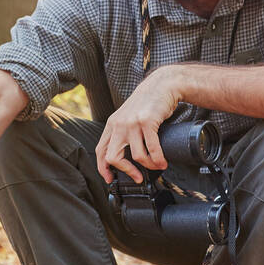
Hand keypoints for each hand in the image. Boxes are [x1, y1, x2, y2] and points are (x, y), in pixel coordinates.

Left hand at [95, 67, 181, 183]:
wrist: (161, 85)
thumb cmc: (147, 103)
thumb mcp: (128, 117)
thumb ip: (123, 133)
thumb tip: (126, 157)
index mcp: (112, 125)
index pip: (101, 151)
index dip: (104, 168)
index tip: (111, 179)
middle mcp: (118, 124)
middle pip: (113, 157)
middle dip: (126, 171)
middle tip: (137, 177)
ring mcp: (132, 123)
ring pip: (136, 155)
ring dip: (148, 166)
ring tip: (157, 167)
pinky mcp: (146, 122)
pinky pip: (151, 148)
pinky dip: (157, 159)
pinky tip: (162, 162)